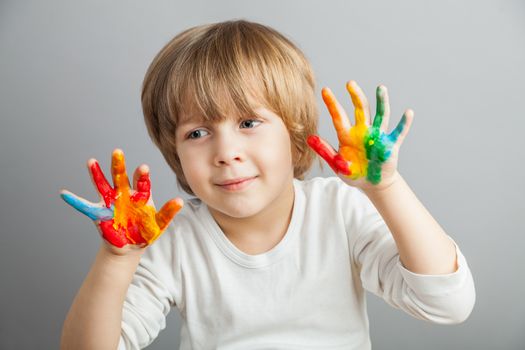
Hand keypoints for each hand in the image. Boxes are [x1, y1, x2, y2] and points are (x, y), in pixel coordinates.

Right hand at [60, 149, 182, 250]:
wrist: (131, 245)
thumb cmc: (146, 231)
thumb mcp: (159, 224)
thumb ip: (168, 212)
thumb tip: (181, 201)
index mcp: (140, 195)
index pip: (142, 182)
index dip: (142, 175)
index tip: (143, 167)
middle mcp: (124, 194)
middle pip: (121, 176)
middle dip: (118, 165)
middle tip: (117, 151)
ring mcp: (111, 201)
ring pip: (103, 184)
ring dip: (96, 173)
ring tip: (92, 161)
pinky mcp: (99, 212)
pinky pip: (85, 205)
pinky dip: (74, 201)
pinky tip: (64, 193)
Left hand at [307, 81, 412, 191]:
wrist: (372, 184)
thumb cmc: (354, 173)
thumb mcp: (337, 164)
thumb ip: (324, 151)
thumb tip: (308, 138)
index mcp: (347, 135)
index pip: (339, 116)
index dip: (332, 103)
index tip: (325, 90)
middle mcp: (363, 131)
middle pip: (360, 109)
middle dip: (355, 96)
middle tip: (350, 83)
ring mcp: (378, 136)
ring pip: (381, 115)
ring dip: (382, 102)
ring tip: (381, 88)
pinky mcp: (391, 145)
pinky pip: (399, 132)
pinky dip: (404, 123)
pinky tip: (408, 112)